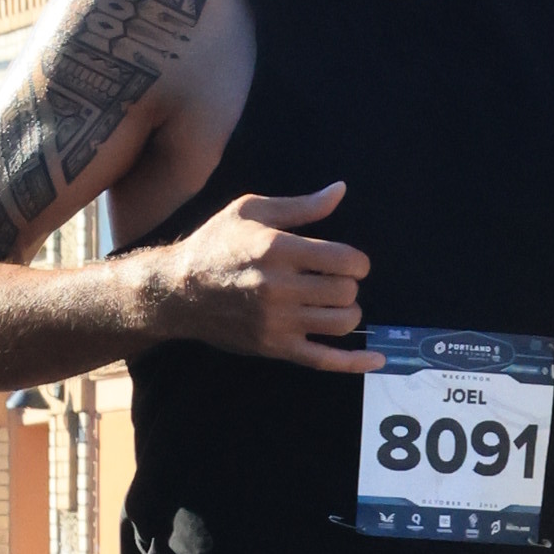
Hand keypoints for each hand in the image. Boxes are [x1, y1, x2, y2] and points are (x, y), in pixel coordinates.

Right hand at [142, 184, 377, 373]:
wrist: (176, 292)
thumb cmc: (215, 244)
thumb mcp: (252, 211)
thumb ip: (301, 205)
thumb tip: (341, 190)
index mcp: (277, 249)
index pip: (345, 260)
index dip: (357, 261)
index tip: (349, 261)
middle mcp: (279, 288)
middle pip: (346, 292)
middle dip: (349, 285)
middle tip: (335, 280)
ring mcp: (277, 322)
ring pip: (342, 323)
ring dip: (348, 312)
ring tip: (333, 303)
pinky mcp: (274, 348)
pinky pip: (324, 361)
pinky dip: (354, 362)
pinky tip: (376, 360)